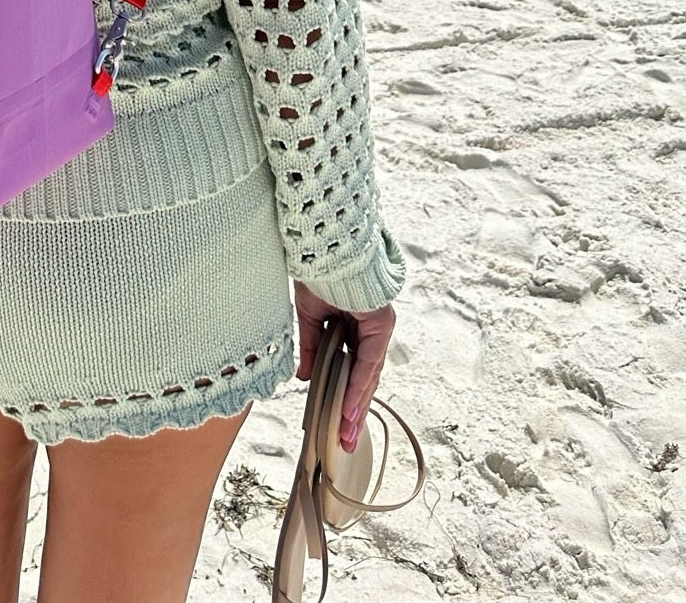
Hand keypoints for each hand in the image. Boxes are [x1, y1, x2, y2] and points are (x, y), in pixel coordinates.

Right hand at [293, 283, 394, 452]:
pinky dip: (359, 385)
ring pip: (369, 375)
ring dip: (356, 405)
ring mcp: (378, 327)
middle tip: (343, 441)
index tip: (335, 424)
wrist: (327, 243)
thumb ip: (311, 347)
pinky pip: (369, 361)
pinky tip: (350, 406)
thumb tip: (304, 377)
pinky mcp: (381, 324)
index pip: (353, 370)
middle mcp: (371, 329)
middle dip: (352, 412)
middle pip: (364, 379)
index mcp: (356, 325)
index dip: (345, 397)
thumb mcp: (310, 315)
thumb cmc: (321, 269)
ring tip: (345, 433)